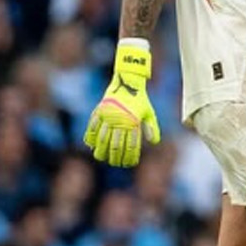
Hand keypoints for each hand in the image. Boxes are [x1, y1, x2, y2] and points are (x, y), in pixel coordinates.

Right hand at [84, 40, 159, 166]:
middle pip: (116, 145)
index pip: (131, 145)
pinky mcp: (99, 111)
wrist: (128, 80)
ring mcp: (108, 115)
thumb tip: (154, 142)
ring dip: (101, 150)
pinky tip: (91, 145)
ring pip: (103, 138)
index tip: (128, 164)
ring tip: (101, 158)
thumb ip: (152, 127)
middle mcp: (121, 120)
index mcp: (133, 121)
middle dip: (115, 157)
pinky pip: (92, 127)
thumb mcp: (148, 112)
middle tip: (115, 164)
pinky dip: (90, 137)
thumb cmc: (140, 99)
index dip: (129, 157)